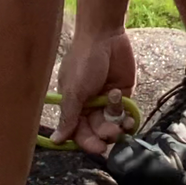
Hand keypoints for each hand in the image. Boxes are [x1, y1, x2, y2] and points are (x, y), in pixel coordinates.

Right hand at [53, 27, 137, 153]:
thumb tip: (56, 140)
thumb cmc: (83, 61)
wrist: (105, 36)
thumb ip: (69, 117)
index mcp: (72, 105)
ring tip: (121, 123)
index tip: (98, 148)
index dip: (87, 142)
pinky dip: (127, 116)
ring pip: (112, 123)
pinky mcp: (123, 94)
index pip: (78, 131)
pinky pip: (125, 113)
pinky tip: (129, 115)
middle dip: (104, 134)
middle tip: (111, 135)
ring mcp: (106, 100)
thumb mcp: (74, 90)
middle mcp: (88, 105)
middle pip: (96, 130)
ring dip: (116, 126)